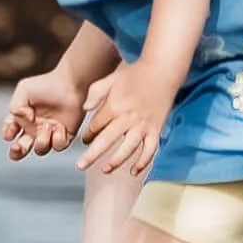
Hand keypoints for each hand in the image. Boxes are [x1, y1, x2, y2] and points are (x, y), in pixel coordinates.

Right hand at [2, 67, 87, 161]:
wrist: (70, 84)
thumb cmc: (47, 85)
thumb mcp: (23, 90)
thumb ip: (16, 107)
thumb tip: (26, 121)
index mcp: (23, 118)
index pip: (9, 133)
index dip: (8, 134)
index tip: (13, 128)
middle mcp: (35, 128)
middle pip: (21, 149)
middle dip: (16, 152)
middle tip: (18, 147)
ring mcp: (50, 133)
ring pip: (40, 150)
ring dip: (41, 141)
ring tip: (47, 126)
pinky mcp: (65, 135)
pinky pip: (58, 146)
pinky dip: (58, 139)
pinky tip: (60, 126)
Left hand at [77, 61, 177, 176]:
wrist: (162, 70)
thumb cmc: (135, 74)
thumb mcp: (110, 78)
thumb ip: (95, 93)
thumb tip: (84, 109)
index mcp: (114, 106)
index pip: (96, 126)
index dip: (88, 135)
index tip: (85, 140)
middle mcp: (128, 118)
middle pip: (107, 140)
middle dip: (92, 155)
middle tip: (80, 165)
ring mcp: (143, 125)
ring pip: (129, 148)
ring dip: (116, 161)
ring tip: (105, 170)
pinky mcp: (156, 129)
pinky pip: (150, 150)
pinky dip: (143, 162)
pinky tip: (134, 171)